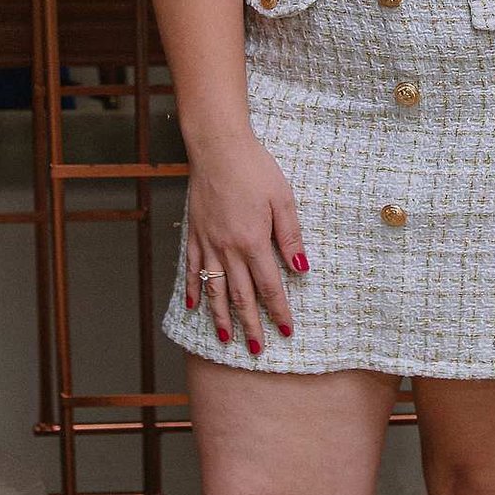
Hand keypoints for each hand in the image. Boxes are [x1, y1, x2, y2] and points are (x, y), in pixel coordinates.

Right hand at [182, 132, 307, 354]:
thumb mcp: (283, 199)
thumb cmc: (255, 168)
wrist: (218, 146)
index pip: (270, 286)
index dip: (279, 311)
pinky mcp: (195, 232)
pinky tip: (195, 306)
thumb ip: (290, 236)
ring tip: (226, 339)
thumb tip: (301, 268)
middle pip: (240, 295)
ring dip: (221, 317)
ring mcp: (208, 242)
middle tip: (257, 349)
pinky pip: (193, 268)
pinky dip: (194, 289)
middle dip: (250, 325)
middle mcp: (228, 248)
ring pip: (214, 288)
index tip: (286, 331)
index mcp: (253, 241)